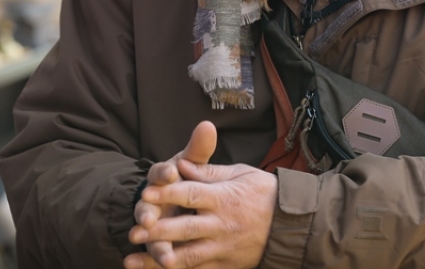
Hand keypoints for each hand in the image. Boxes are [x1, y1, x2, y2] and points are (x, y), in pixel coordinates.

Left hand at [125, 121, 276, 268]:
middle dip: (157, 231)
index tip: (146, 191)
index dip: (168, 193)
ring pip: (188, 256)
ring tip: (132, 260)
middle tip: (133, 231)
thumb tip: (181, 164)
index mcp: (224, 198)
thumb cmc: (263, 193)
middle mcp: (222, 225)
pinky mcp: (227, 266)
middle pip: (185, 228)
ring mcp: (224, 248)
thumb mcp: (240, 173)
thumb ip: (208, 171)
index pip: (191, 194)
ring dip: (159, 258)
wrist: (292, 224)